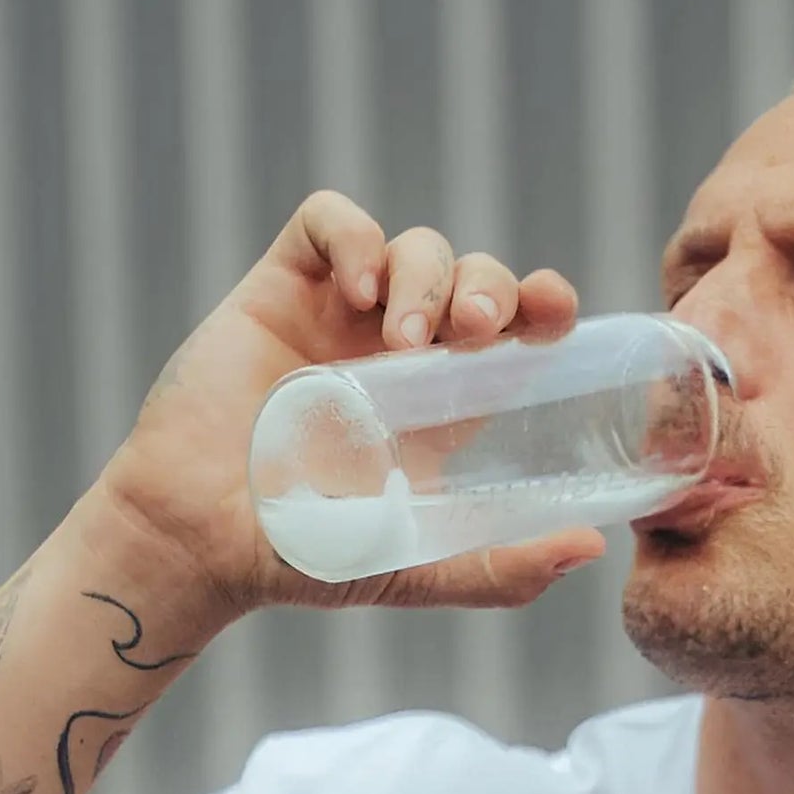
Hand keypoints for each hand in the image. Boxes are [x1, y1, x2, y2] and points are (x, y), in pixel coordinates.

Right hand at [98, 189, 603, 618]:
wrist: (203, 540)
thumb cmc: (306, 558)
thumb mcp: (419, 567)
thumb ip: (502, 570)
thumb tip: (590, 549)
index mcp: (446, 404)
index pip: (517, 329)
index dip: (544, 305)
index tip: (556, 315)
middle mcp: (402, 352)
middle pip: (474, 276)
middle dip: (489, 286)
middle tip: (477, 330)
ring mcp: (341, 315)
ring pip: (414, 245)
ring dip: (427, 275)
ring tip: (403, 338)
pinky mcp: (281, 289)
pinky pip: (329, 222)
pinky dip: (357, 236)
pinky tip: (362, 287)